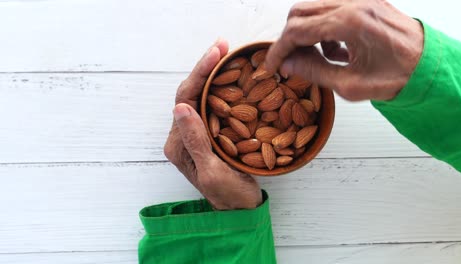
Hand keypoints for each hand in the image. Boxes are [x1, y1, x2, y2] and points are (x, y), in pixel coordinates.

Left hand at [164, 40, 261, 209]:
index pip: (185, 99)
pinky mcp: (208, 133)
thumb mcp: (212, 172)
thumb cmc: (228, 196)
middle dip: (205, 67)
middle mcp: (182, 134)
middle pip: (190, 93)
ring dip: (212, 74)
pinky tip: (230, 75)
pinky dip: (220, 86)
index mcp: (178, 143)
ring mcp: (195, 133)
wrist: (238, 210)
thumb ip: (196, 141)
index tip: (217, 54)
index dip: (200, 74)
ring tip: (226, 53)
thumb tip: (181, 107)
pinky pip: (211, 104)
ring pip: (200, 96)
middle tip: (223, 45)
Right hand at [265, 0, 423, 100]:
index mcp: (351, 22)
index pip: (297, 30)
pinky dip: (321, 28)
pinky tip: (334, 49)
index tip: (272, 66)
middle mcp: (354, 3)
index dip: (278, 50)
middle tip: (289, 63)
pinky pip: (328, 8)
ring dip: (305, 33)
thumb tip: (288, 64)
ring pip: (311, 8)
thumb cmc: (398, 75)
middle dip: (288, 40)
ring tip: (318, 59)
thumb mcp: (351, 85)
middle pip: (299, 13)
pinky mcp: (362, 1)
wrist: (427, 64)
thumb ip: (314, 72)